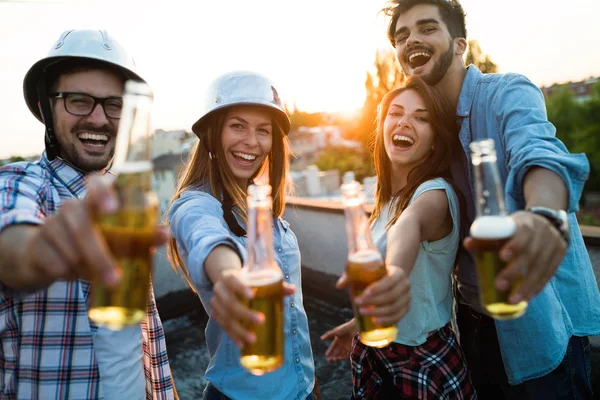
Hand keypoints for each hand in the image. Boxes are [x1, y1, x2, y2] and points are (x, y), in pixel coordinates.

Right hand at [23, 175, 166, 286]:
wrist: (46, 256)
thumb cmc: (92, 243)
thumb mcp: (114, 239)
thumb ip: (140, 236)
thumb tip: (165, 234)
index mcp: (92, 201)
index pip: (94, 182)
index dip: (102, 192)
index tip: (113, 209)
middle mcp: (70, 207)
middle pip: (82, 226)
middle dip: (100, 256)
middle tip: (115, 278)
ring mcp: (51, 224)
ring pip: (70, 250)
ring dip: (86, 269)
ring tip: (97, 276)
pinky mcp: (37, 245)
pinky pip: (57, 264)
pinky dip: (70, 274)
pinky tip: (73, 274)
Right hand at [211, 269, 295, 347]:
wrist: (229, 284)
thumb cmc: (249, 281)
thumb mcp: (259, 279)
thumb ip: (275, 284)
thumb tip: (292, 290)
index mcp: (229, 277)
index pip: (233, 280)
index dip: (240, 288)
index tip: (253, 296)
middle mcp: (220, 289)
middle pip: (229, 302)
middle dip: (244, 313)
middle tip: (261, 320)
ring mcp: (216, 303)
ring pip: (225, 318)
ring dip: (239, 330)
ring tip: (253, 339)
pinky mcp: (216, 316)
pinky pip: (223, 327)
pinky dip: (233, 336)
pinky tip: (242, 344)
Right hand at [321, 318, 356, 361]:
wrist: (354, 327)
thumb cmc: (345, 328)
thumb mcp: (335, 331)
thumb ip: (328, 335)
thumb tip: (321, 338)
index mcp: (338, 339)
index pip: (332, 347)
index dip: (329, 351)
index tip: (326, 355)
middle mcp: (342, 344)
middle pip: (336, 352)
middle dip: (333, 356)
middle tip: (329, 360)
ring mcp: (347, 346)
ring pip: (341, 354)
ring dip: (337, 358)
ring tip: (334, 359)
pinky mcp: (351, 348)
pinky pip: (347, 354)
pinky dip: (343, 357)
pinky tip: (340, 358)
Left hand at [338, 264, 410, 325]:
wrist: (391, 279)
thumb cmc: (376, 275)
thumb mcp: (368, 272)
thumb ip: (352, 276)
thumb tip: (339, 285)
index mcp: (398, 273)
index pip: (388, 281)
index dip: (376, 289)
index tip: (362, 294)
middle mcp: (405, 285)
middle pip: (391, 296)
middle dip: (374, 302)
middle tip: (358, 304)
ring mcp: (407, 298)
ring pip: (394, 307)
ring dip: (378, 312)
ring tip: (363, 312)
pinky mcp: (406, 309)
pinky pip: (398, 316)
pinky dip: (387, 320)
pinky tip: (376, 322)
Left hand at [464, 211, 566, 303]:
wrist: (548, 219)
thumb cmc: (518, 227)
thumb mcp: (505, 226)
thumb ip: (486, 237)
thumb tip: (467, 243)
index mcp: (527, 223)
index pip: (523, 233)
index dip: (515, 245)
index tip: (502, 256)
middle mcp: (543, 234)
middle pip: (531, 254)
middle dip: (515, 271)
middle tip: (499, 286)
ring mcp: (554, 246)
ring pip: (541, 268)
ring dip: (527, 286)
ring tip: (513, 300)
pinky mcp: (559, 257)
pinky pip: (549, 274)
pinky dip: (537, 287)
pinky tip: (527, 298)